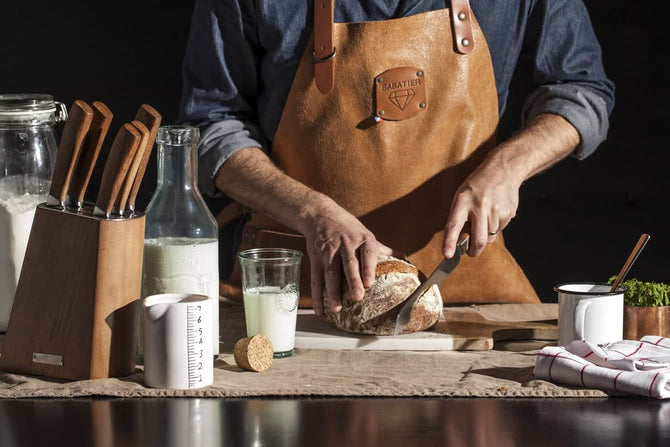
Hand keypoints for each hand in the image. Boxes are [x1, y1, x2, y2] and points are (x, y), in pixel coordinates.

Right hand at [302, 197, 395, 315]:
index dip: (368, 268)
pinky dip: (316, 296)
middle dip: (353, 281)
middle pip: (349, 265)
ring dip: (332, 292)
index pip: (367, 253)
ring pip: (330, 273)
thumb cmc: (349, 229)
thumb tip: (406, 260)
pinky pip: (316, 278)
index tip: (369, 283)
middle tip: (357, 298)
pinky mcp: (315, 257)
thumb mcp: (367, 235)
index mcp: (363, 240)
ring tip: (336, 309)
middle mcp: (346, 245)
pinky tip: (319, 309)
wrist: (321, 215)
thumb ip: (384, 250)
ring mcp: (329, 252)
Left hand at [442, 155, 521, 257]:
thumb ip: (459, 216)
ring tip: (483, 219)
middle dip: (473, 251)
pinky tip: (494, 214)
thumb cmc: (477, 185)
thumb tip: (459, 240)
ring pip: (489, 237)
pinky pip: (499, 230)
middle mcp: (480, 206)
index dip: (450, 242)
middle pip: (478, 239)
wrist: (503, 169)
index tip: (447, 255)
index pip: (454, 225)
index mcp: (463, 200)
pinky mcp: (508, 213)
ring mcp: (496, 210)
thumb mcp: (462, 194)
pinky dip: (494, 228)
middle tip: (469, 252)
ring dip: (484, 235)